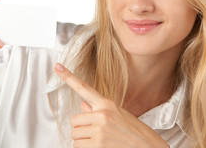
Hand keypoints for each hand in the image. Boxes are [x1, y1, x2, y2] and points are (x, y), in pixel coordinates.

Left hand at [54, 63, 168, 147]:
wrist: (148, 147)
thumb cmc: (134, 132)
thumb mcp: (119, 115)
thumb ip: (99, 110)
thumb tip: (82, 104)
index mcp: (107, 104)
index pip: (84, 88)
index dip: (68, 77)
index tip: (57, 66)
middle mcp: (102, 114)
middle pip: (74, 120)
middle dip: (81, 128)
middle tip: (95, 133)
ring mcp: (99, 130)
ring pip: (74, 135)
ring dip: (82, 140)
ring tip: (99, 141)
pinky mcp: (97, 145)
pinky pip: (77, 146)